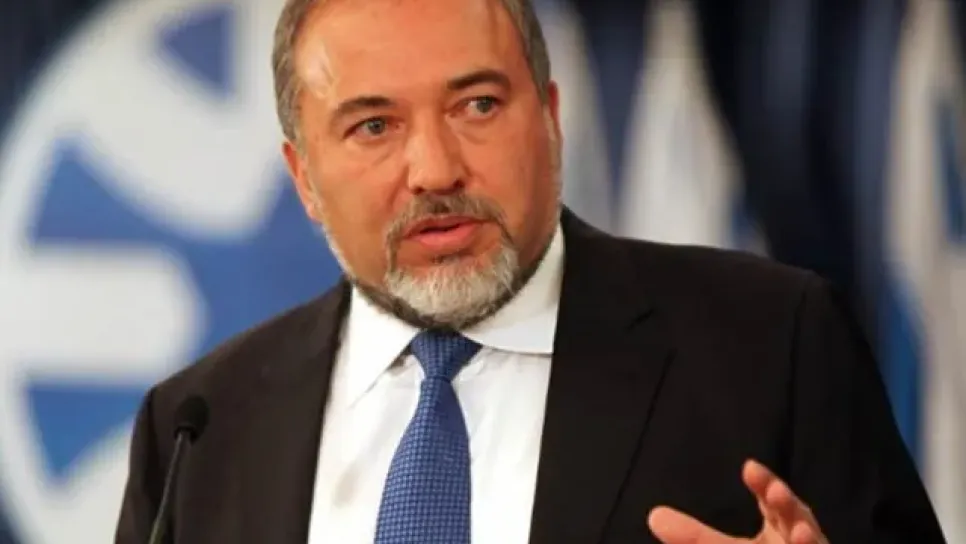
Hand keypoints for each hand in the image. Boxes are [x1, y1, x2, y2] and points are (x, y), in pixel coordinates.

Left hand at [647, 459, 827, 543]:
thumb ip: (694, 537)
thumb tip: (654, 516)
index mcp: (780, 530)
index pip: (774, 503)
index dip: (766, 484)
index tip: (750, 468)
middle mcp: (799, 540)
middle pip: (799, 520)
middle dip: (788, 505)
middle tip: (775, 491)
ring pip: (812, 543)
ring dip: (808, 539)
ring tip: (801, 533)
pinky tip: (806, 540)